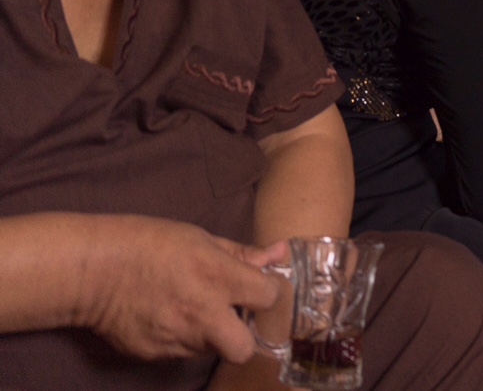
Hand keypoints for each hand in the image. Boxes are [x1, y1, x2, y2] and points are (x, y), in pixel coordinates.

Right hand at [75, 215, 286, 362]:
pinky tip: (167, 317)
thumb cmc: (149, 243)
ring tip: (191, 309)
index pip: (268, 297)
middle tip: (231, 318)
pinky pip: (181, 352)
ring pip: (211, 350)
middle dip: (244, 336)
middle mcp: (202, 314)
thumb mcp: (201, 238)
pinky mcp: (154, 353)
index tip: (256, 288)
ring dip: (211, 335)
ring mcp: (177, 338)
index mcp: (219, 278)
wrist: (92, 269)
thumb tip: (279, 253)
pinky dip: (181, 339)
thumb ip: (243, 254)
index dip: (266, 292)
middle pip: (244, 348)